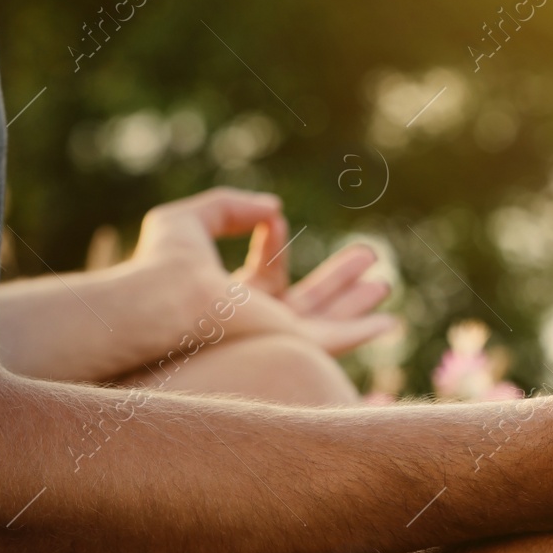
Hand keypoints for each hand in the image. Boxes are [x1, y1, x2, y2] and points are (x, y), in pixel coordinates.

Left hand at [127, 188, 397, 354]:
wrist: (165, 299)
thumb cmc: (164, 262)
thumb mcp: (190, 220)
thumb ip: (231, 206)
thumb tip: (274, 210)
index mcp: (226, 298)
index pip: (263, 271)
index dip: (273, 244)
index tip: (275, 219)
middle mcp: (252, 322)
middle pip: (305, 301)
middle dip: (337, 282)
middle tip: (367, 257)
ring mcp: (271, 337)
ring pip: (325, 320)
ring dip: (356, 303)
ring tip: (384, 284)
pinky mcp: (288, 346)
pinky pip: (333, 342)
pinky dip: (362, 332)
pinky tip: (389, 323)